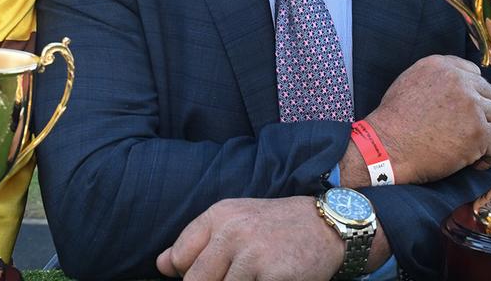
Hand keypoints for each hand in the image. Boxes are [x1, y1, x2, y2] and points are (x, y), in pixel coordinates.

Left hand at [155, 197, 341, 280]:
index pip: (178, 258)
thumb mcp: (235, 221)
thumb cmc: (276, 227)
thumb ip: (196, 242)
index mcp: (218, 215)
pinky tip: (266, 279)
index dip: (187, 275)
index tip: (208, 275)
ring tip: (253, 276)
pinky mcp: (272, 275)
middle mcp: (232, 231)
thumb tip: (161, 264)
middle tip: (234, 276)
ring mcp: (252, 253)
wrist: (329, 225)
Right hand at [362, 55, 490, 184]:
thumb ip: (436, 78)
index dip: (473, 93)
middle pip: (490, 94)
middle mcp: (459, 81)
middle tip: (469, 130)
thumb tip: (460, 84)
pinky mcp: (478, 132)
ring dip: (487, 133)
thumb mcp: (408, 83)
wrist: (386, 147)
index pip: (474, 73)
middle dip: (483, 113)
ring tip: (472, 148)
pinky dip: (490, 154)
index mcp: (440, 66)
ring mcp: (471, 106)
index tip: (466, 109)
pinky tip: (476, 162)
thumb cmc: (393, 121)